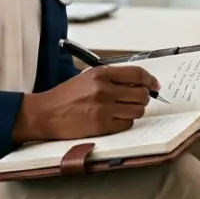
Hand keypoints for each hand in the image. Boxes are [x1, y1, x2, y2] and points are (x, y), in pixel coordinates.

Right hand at [12, 65, 161, 141]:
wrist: (45, 113)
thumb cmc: (66, 96)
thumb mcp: (87, 78)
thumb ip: (111, 78)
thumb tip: (138, 82)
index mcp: (101, 73)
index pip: (137, 73)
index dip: (150, 80)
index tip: (154, 85)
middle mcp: (104, 89)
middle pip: (141, 93)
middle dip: (144, 98)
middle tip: (138, 100)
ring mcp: (103, 108)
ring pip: (137, 110)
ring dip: (135, 111)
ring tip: (125, 110)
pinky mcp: (101, 125)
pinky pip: (126, 124)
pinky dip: (125, 122)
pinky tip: (115, 120)